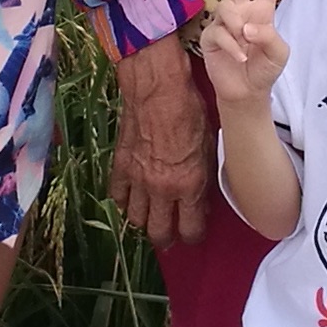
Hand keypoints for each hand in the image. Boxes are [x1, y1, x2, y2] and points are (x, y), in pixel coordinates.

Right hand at [109, 38, 211, 248]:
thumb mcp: (209, 145)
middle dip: (166, 239)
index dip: (194, 236)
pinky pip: (117, 197)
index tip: (194, 234)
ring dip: (144, 222)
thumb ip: (203, 177)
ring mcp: (138, 180)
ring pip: (136, 219)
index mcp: (189, 185)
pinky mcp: (120, 166)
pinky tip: (130, 199)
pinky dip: (123, 202)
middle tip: (170, 237)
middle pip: (159, 232)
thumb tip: (200, 197)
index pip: (191, 229)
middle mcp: (162, 189)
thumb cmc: (190, 110)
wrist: (158, 87)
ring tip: (149, 219)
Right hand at [197, 0, 289, 105]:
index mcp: (262, 11)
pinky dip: (231, 45)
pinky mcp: (210, 36)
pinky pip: (219, 31)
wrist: (247, 91)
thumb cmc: (265, 69)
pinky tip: (239, 57)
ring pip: (226, 7)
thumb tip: (246, 25)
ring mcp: (224, 23)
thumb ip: (269, 35)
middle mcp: (242, 11)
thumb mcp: (279, 52)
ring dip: (236, 25)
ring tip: (244, 42)